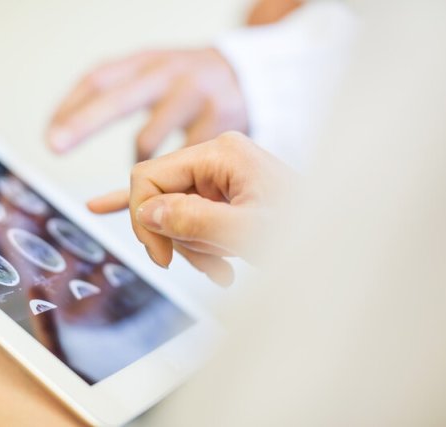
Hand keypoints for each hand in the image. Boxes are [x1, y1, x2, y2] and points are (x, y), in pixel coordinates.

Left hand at [47, 48, 246, 160]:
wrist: (253, 77)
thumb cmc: (190, 86)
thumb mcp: (154, 78)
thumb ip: (118, 98)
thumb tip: (65, 137)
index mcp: (146, 62)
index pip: (99, 78)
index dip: (71, 106)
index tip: (51, 135)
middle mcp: (168, 71)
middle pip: (116, 96)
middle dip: (83, 122)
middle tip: (55, 144)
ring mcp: (195, 92)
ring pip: (149, 136)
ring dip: (136, 163)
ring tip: (141, 172)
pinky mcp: (220, 117)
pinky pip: (182, 157)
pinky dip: (171, 173)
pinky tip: (175, 175)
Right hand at [88, 132, 293, 285]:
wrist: (341, 238)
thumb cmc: (306, 230)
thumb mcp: (248, 231)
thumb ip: (194, 219)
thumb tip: (147, 213)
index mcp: (221, 153)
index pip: (149, 176)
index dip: (144, 217)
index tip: (162, 256)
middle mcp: (217, 157)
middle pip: (160, 195)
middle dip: (175, 237)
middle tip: (204, 265)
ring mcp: (219, 174)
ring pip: (173, 212)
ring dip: (192, 247)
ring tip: (222, 268)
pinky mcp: (220, 192)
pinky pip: (180, 207)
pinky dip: (163, 223)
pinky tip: (104, 206)